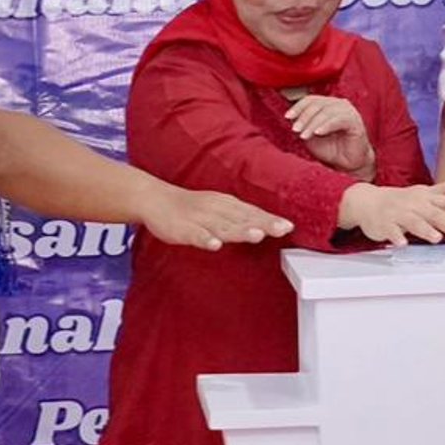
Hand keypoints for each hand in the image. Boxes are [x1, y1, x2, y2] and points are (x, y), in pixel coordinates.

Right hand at [139, 185, 292, 250]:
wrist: (155, 199)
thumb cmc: (193, 208)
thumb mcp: (220, 209)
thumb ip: (242, 219)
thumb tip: (268, 226)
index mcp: (227, 206)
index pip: (253, 213)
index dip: (271, 220)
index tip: (289, 227)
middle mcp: (216, 210)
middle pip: (243, 219)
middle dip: (263, 224)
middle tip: (282, 229)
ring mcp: (199, 219)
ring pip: (222, 226)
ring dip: (240, 230)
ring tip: (256, 235)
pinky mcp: (182, 228)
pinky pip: (195, 235)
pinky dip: (204, 239)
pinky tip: (215, 245)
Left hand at [287, 93, 373, 176]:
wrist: (347, 164)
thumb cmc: (330, 149)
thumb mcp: (310, 134)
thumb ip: (302, 124)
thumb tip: (290, 116)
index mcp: (328, 104)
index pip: (311, 100)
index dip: (298, 107)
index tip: (288, 117)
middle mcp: (339, 104)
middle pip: (317, 104)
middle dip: (304, 117)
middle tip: (296, 129)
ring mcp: (348, 112)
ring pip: (326, 112)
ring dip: (312, 124)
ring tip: (304, 135)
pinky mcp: (355, 121)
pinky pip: (338, 120)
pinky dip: (326, 126)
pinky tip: (318, 133)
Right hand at [339, 175, 444, 246]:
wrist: (367, 201)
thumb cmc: (401, 200)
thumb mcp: (425, 192)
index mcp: (425, 197)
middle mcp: (413, 204)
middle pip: (433, 214)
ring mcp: (397, 214)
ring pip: (413, 222)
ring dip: (425, 229)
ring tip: (436, 238)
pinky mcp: (384, 224)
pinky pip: (390, 231)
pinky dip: (396, 237)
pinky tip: (402, 244)